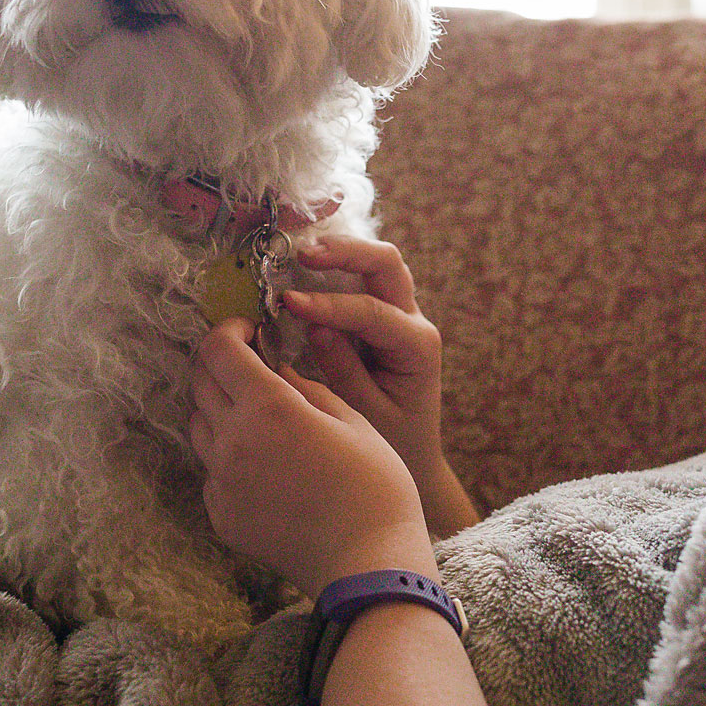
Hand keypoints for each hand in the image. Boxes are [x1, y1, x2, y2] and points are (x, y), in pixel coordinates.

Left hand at [189, 318, 436, 597]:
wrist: (368, 564)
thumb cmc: (375, 487)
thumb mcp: (353, 419)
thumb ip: (306, 387)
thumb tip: (277, 371)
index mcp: (269, 406)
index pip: (219, 350)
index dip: (229, 330)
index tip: (248, 331)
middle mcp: (234, 440)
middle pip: (201, 384)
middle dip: (222, 365)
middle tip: (250, 366)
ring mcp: (223, 482)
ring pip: (199, 427)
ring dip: (220, 410)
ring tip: (259, 417)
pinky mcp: (222, 515)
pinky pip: (212, 472)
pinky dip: (228, 457)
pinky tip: (266, 466)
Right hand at [289, 237, 480, 536]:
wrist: (415, 455)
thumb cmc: (395, 439)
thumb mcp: (369, 414)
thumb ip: (344, 371)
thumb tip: (316, 327)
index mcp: (417, 346)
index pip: (372, 312)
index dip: (328, 304)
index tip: (289, 303)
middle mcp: (414, 321)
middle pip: (387, 265)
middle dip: (346, 252)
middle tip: (302, 255)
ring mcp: (401, 314)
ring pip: (379, 263)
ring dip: (342, 250)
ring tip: (301, 252)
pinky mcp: (382, 316)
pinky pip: (364, 277)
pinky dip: (338, 265)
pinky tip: (306, 262)